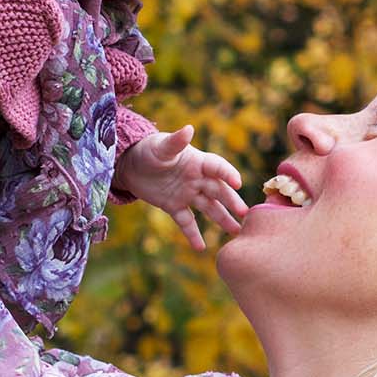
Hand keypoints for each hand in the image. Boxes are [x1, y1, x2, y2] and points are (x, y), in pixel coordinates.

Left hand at [113, 125, 247, 251]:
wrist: (131, 164)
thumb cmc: (149, 149)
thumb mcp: (161, 146)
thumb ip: (176, 141)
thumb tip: (189, 129)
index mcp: (197, 162)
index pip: (217, 167)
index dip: (227, 173)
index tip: (237, 183)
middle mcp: (197, 179)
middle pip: (218, 191)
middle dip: (232, 202)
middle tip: (245, 213)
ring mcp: (187, 194)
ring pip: (209, 208)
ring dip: (222, 219)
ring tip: (236, 232)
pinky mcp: (174, 206)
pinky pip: (186, 222)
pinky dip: (193, 234)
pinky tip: (201, 248)